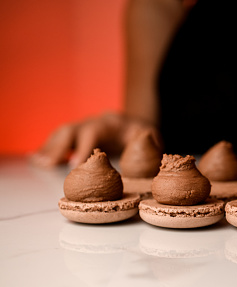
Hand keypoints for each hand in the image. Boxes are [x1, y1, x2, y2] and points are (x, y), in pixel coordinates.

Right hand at [32, 112, 160, 167]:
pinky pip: (59, 138)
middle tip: (48, 164)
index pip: (94, 132)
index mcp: (111, 123)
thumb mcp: (150, 137)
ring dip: (50, 147)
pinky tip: (37, 159)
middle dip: (59, 147)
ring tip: (38, 162)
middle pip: (72, 130)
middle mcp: (94, 122)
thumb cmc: (143, 134)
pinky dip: (48, 147)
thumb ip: (149, 146)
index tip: (73, 165)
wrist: (134, 123)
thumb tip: (150, 156)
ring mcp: (83, 126)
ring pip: (63, 133)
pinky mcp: (77, 134)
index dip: (83, 148)